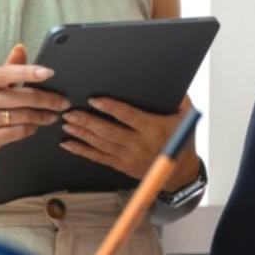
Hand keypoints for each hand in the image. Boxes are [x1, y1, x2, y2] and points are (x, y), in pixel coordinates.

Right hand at [0, 44, 67, 161]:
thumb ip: (10, 66)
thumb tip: (21, 48)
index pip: (8, 73)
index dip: (29, 72)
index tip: (49, 73)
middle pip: (21, 97)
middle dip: (47, 100)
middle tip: (62, 102)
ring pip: (21, 117)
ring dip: (41, 116)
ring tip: (53, 115)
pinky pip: (16, 133)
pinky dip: (30, 129)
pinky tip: (36, 126)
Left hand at [60, 94, 200, 184]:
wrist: (180, 173)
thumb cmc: (182, 141)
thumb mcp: (187, 116)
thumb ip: (179, 99)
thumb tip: (168, 82)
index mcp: (154, 129)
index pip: (128, 116)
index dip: (111, 108)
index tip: (95, 100)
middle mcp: (139, 144)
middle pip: (109, 132)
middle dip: (88, 121)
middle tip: (71, 112)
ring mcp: (129, 157)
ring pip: (101, 144)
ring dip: (82, 134)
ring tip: (67, 124)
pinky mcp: (122, 165)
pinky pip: (99, 158)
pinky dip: (82, 151)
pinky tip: (69, 144)